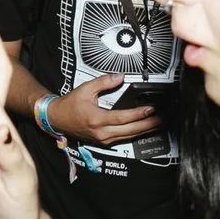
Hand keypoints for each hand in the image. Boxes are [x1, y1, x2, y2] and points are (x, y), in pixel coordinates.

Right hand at [48, 73, 162, 145]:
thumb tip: (120, 77)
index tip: (151, 109)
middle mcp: (101, 132)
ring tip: (157, 124)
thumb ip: (104, 82)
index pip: (123, 118)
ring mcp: (103, 139)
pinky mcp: (103, 141)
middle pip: (130, 131)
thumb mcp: (85, 89)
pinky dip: (135, 133)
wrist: (57, 118)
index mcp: (96, 119)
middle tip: (162, 119)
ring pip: (128, 137)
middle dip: (148, 125)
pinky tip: (144, 129)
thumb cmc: (69, 105)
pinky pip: (123, 139)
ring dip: (144, 130)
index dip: (138, 114)